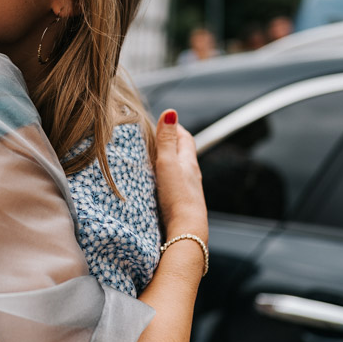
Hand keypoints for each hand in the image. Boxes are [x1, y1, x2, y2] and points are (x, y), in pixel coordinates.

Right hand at [154, 110, 207, 242]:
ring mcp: (187, 190)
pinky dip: (166, 178)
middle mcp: (191, 175)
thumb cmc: (177, 196)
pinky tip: (156, 184)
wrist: (186, 230)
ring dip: (167, 162)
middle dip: (170, 143)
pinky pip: (174, 185)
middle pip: (182, 153)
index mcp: (189, 162)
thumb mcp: (168, 163)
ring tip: (151, 159)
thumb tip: (171, 111)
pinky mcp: (180, 204)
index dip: (175, 127)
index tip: (162, 122)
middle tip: (154, 138)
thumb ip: (166, 139)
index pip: (185, 137)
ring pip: (178, 170)